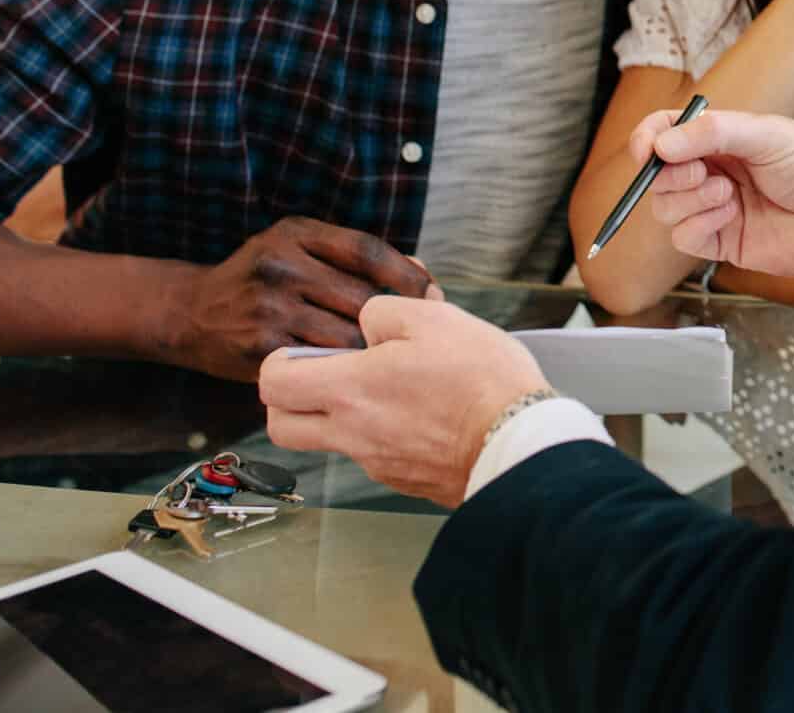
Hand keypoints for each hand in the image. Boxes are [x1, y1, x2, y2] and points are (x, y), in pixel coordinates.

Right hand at [164, 218, 439, 382]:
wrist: (192, 313)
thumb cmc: (262, 280)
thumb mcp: (299, 249)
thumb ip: (353, 258)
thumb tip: (423, 275)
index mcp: (296, 235)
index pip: (367, 250)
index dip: (407, 274)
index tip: (431, 293)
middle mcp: (281, 266)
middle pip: (362, 296)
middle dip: (395, 319)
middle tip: (417, 335)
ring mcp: (269, 307)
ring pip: (346, 334)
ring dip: (372, 348)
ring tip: (389, 355)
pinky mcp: (260, 347)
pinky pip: (319, 361)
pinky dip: (342, 367)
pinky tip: (355, 371)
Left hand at [258, 296, 549, 508]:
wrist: (520, 442)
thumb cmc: (481, 381)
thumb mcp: (434, 318)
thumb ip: (384, 313)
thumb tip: (368, 324)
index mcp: (351, 389)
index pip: (273, 384)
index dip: (278, 363)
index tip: (301, 353)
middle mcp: (352, 433)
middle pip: (282, 427)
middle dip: (290, 400)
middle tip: (324, 376)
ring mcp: (377, 462)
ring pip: (330, 441)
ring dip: (342, 416)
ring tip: (390, 389)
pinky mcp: (404, 480)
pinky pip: (374, 456)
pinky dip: (385, 434)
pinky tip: (423, 413)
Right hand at [626, 107, 793, 282]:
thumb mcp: (768, 135)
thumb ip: (713, 133)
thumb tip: (661, 145)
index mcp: (723, 139)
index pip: (665, 133)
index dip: (648, 139)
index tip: (648, 150)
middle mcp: (715, 172)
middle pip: (658, 175)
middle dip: (668, 174)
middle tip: (700, 172)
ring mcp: (717, 209)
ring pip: (665, 208)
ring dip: (688, 199)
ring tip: (727, 195)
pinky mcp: (724, 243)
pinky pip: (684, 238)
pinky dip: (697, 226)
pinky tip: (729, 216)